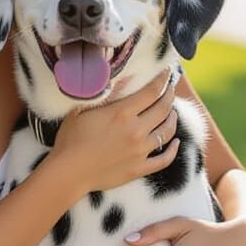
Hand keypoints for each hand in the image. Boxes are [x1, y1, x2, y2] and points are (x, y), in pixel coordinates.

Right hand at [52, 69, 179, 199]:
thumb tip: (123, 79)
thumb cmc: (70, 139)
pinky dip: (173, 150)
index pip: (151, 91)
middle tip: (170, 89)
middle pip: (163, 109)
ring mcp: (140, 151)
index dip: (162, 80)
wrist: (69, 172)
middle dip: (169, 95)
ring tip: (172, 113)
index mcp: (122, 113)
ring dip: (172, 119)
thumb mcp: (83, 109)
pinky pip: (164, 159)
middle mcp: (136, 130)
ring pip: (167, 132)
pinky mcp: (139, 169)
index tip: (166, 73)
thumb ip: (105, 94)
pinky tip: (177, 143)